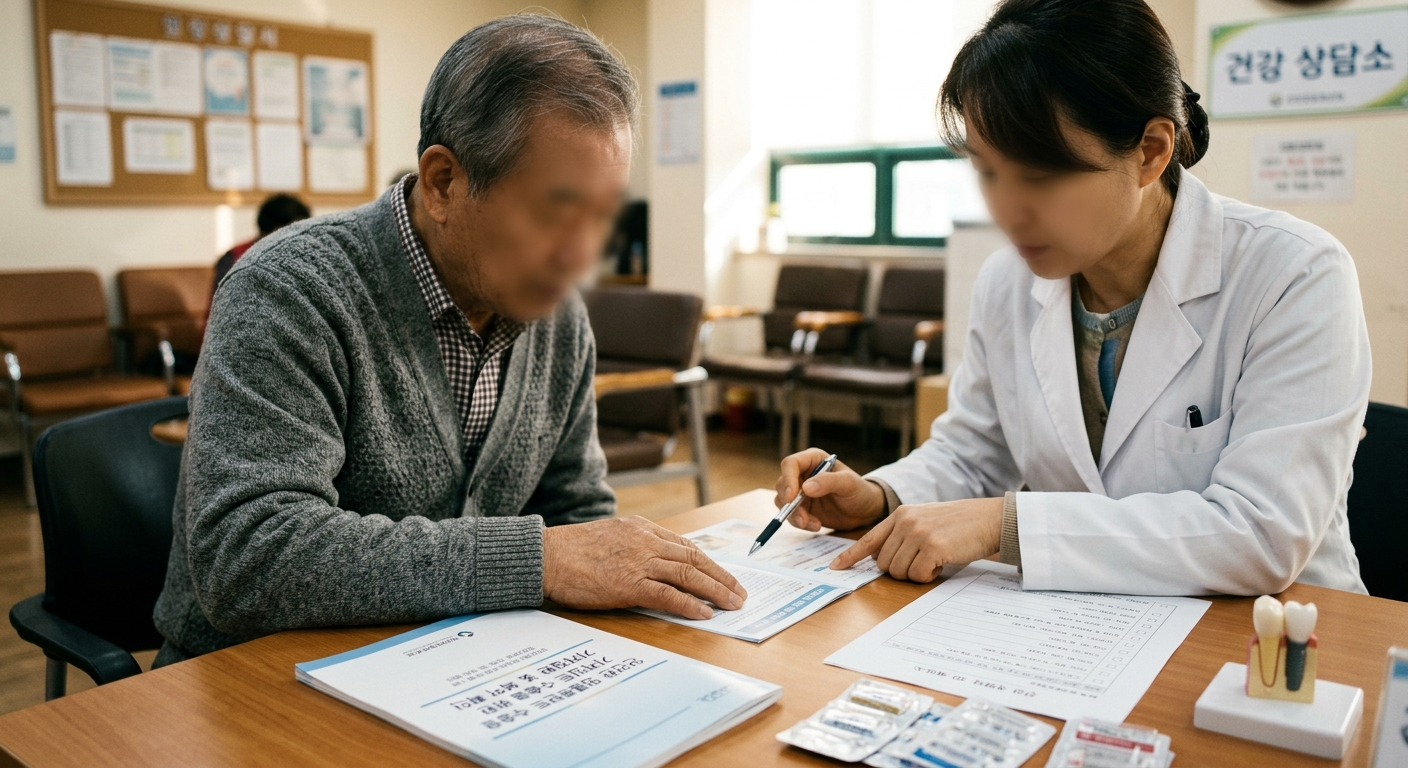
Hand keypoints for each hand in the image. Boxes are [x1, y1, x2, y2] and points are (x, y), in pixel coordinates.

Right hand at [542, 516, 747, 619]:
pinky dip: (690, 604)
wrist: (546, 556)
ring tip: (732, 604)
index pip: (685, 546)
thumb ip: (634, 544)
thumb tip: (654, 562)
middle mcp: (645, 541)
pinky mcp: (629, 584)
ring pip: (688, 575)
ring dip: (715, 590)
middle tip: (739, 592)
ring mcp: (639, 562)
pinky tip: (704, 613)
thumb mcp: (610, 535)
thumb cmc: (571, 550)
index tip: (723, 574)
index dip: (708, 563)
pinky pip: (668, 595)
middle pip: (694, 559)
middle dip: (721, 577)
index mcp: (641, 528)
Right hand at [775, 448, 885, 531]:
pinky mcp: (800, 507)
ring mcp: (799, 491)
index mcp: (813, 459)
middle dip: (790, 503)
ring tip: (814, 524)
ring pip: (783, 502)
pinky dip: (800, 522)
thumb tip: (806, 488)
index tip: (791, 497)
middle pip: (783, 484)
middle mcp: (802, 473)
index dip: (788, 479)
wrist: (864, 511)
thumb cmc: (859, 491)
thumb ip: (829, 482)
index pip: (791, 464)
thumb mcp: (848, 484)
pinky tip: (816, 525)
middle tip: (803, 518)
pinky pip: (791, 515)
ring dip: (794, 515)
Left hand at [830, 498, 1004, 581]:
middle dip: (901, 570)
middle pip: (884, 564)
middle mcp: (905, 522)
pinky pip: (918, 575)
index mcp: (900, 514)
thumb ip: (902, 534)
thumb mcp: (925, 520)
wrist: (989, 519)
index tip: (836, 567)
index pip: (869, 539)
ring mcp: (918, 533)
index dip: (851, 555)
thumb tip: (882, 559)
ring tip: (935, 559)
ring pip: (899, 572)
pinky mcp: (932, 547)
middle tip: (923, 562)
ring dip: (916, 574)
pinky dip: (930, 576)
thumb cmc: (960, 524)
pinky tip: (943, 563)